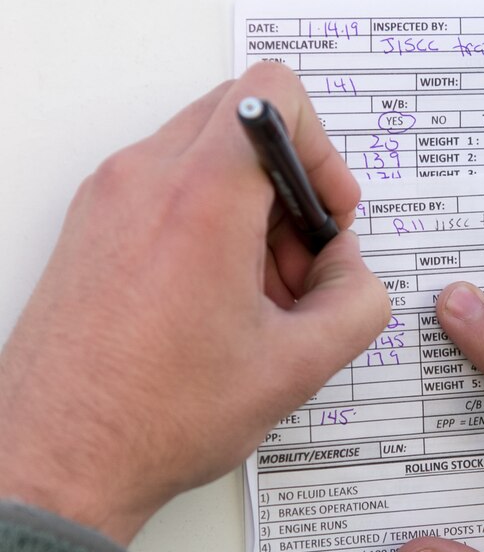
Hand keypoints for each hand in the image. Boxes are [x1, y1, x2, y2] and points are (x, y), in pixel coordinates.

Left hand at [0, 64, 390, 543]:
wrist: (59, 458)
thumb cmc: (152, 417)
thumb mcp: (296, 367)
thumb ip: (356, 301)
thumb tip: (351, 271)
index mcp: (200, 198)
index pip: (272, 93)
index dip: (320, 148)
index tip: (325, 211)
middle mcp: (144, 180)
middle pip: (241, 116)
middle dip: (289, 181)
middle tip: (299, 256)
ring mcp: (108, 198)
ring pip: (204, 154)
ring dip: (248, 206)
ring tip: (255, 292)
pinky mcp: (90, 224)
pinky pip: (165, 187)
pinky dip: (205, 222)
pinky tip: (215, 299)